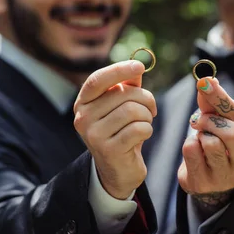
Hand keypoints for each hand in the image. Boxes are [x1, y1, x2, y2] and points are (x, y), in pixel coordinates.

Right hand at [73, 60, 156, 198]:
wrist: (117, 170)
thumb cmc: (121, 131)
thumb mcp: (121, 105)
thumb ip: (127, 85)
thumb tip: (137, 63)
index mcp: (83, 103)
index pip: (97, 79)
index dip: (119, 70)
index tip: (140, 66)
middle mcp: (83, 118)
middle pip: (123, 94)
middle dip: (145, 99)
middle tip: (150, 109)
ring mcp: (93, 135)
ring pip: (133, 111)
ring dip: (147, 116)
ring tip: (145, 122)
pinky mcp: (108, 150)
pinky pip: (138, 128)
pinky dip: (147, 129)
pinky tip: (143, 135)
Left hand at [178, 77, 233, 215]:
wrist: (207, 182)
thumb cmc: (218, 147)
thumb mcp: (221, 125)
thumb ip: (215, 104)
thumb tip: (207, 80)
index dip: (220, 97)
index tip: (205, 82)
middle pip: (231, 132)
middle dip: (210, 121)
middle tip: (200, 121)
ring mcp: (227, 179)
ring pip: (211, 142)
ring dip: (200, 135)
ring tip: (201, 140)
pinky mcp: (204, 183)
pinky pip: (191, 150)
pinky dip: (189, 145)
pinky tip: (194, 153)